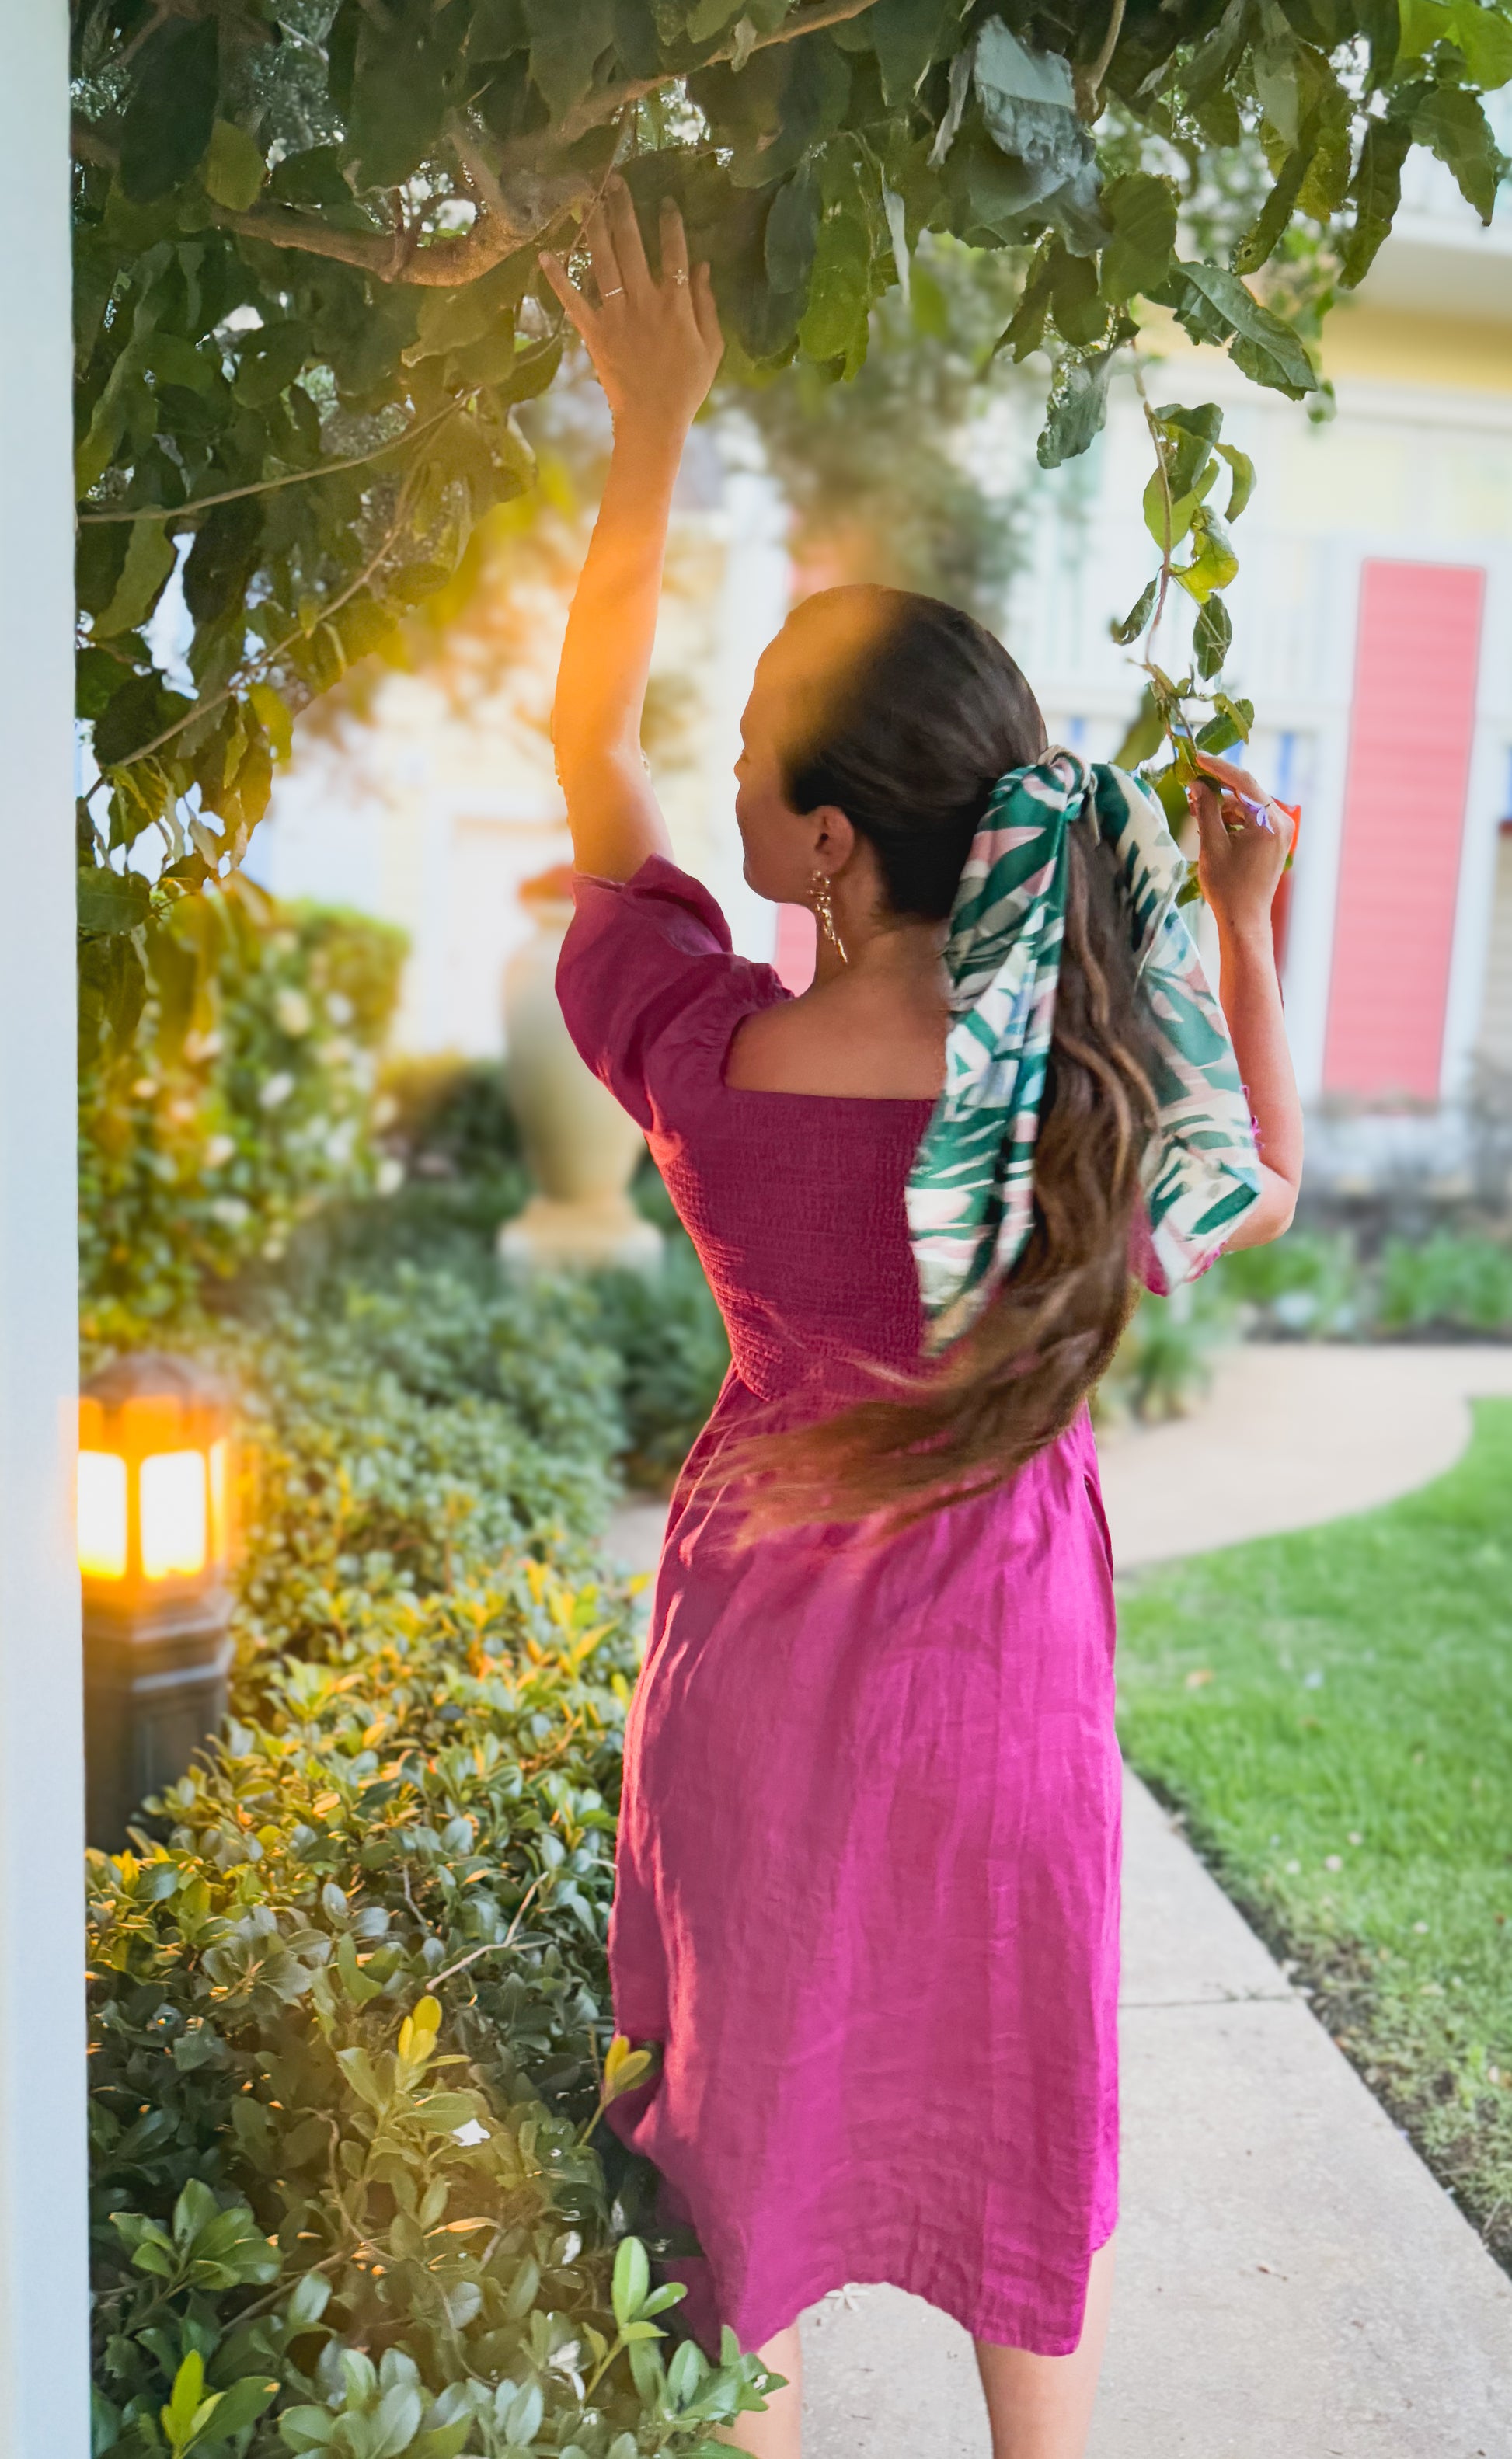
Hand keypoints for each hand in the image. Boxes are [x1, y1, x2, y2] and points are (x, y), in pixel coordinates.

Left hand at [540, 179, 722, 439]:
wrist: (653, 422)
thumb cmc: (687, 387)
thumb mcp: (711, 347)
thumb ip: (706, 305)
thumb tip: (703, 266)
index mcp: (676, 305)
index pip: (675, 253)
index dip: (671, 224)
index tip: (666, 201)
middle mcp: (644, 301)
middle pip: (632, 245)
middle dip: (623, 209)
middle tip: (615, 181)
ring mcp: (616, 315)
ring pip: (603, 262)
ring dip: (593, 227)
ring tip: (586, 199)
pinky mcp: (594, 333)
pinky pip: (573, 301)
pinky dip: (557, 279)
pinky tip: (545, 255)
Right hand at [1188, 751, 1296, 943]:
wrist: (1244, 920)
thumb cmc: (1227, 887)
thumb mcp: (1212, 844)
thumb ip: (1206, 809)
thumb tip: (1197, 783)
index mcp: (1269, 822)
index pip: (1243, 781)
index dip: (1217, 767)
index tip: (1196, 757)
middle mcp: (1281, 822)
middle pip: (1246, 792)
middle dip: (1217, 789)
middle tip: (1190, 787)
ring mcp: (1280, 831)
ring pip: (1246, 806)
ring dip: (1222, 806)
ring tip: (1196, 812)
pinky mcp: (1275, 840)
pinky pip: (1251, 819)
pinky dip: (1231, 819)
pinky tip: (1210, 826)